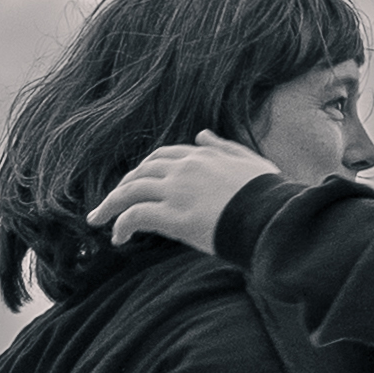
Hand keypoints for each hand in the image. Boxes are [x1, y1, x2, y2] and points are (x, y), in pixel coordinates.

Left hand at [90, 136, 260, 254]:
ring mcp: (177, 191)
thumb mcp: (250, 163)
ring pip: (130, 191)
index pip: (162, 157)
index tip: (135, 184)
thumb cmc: (269, 195)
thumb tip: (202, 134)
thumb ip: (224, 147)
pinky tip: (118, 238)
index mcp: (203, 156)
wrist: (274, 218)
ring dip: (110, 205)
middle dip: (122, 187)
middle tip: (108, 204)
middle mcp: (185, 168)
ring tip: (98, 220)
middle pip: (141, 172)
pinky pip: (134, 216)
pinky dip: (120, 224)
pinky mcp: (173, 216)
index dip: (144, 171)